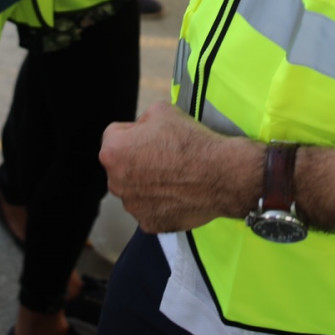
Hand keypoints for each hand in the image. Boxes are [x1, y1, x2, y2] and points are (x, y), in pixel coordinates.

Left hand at [100, 101, 261, 233]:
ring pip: (135, 189)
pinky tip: (179, 192)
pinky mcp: (150, 224)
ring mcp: (132, 207)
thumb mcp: (161, 110)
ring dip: (148, 182)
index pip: (115, 135)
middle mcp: (116, 182)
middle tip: (166, 156)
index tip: (156, 136)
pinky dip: (161, 202)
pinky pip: (150, 209)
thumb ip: (141, 120)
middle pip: (122, 165)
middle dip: (137, 159)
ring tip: (175, 175)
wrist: (221, 175)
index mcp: (112, 152)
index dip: (136, 132)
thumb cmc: (191, 141)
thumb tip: (140, 131)